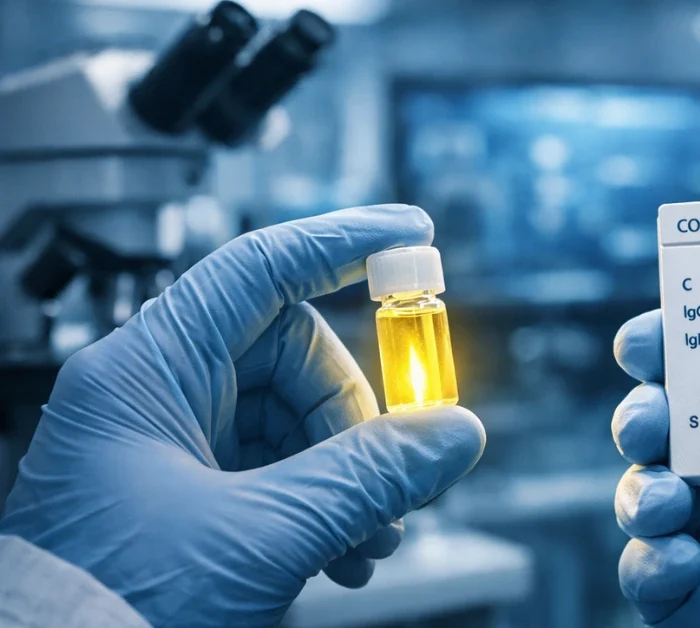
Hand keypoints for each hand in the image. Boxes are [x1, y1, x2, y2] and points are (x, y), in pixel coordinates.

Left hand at [0, 205, 485, 625]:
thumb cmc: (105, 610)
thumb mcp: (261, 537)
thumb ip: (367, 478)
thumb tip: (452, 434)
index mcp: (145, 374)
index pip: (260, 269)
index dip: (344, 243)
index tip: (411, 234)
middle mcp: (153, 398)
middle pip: (292, 357)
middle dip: (355, 418)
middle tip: (397, 476)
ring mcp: (167, 448)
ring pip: (290, 420)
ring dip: (347, 473)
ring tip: (371, 538)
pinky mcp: (182, 497)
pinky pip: (274, 470)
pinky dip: (320, 502)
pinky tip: (343, 552)